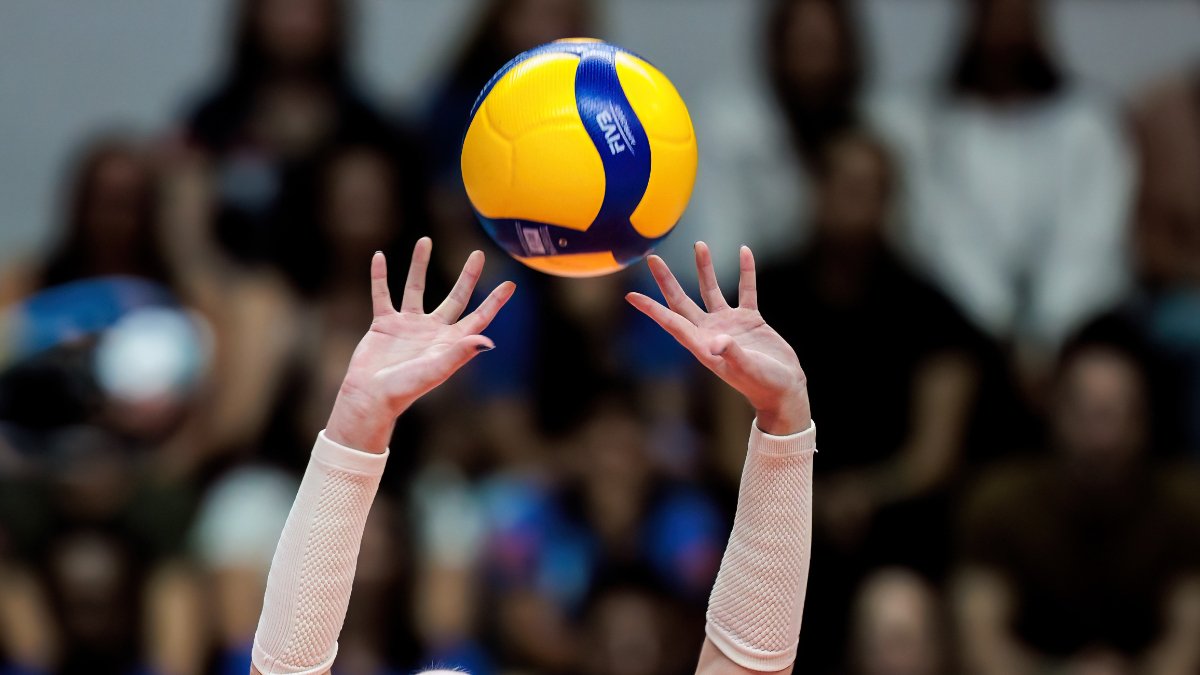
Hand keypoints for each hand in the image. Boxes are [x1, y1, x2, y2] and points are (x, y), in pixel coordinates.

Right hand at [326, 238, 515, 451]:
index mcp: (450, 342)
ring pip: (415, 287)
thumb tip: (488, 340)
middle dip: (467, 276)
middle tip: (478, 253)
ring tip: (425, 240)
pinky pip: (382, 294)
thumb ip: (460, 353)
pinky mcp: (384, 323)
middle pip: (455, 297)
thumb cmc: (405, 388)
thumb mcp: (436, 370)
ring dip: (419, 264)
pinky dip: (380, 276)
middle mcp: (432, 330)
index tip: (511, 283)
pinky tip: (379, 256)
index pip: (479, 317)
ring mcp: (408, 325)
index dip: (495, 301)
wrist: (370, 396)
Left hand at [627, 242, 809, 435]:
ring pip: (711, 290)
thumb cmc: (763, 385)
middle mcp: (710, 332)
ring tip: (699, 244)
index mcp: (702, 345)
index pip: (672, 322)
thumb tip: (718, 342)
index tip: (630, 295)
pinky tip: (744, 251)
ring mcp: (729, 324)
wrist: (784, 389)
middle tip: (653, 258)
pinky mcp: (749, 319)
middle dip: (667, 281)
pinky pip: (746, 290)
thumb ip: (732, 354)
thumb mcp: (748, 370)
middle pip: (682, 302)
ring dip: (704, 269)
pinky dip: (746, 272)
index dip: (651, 309)